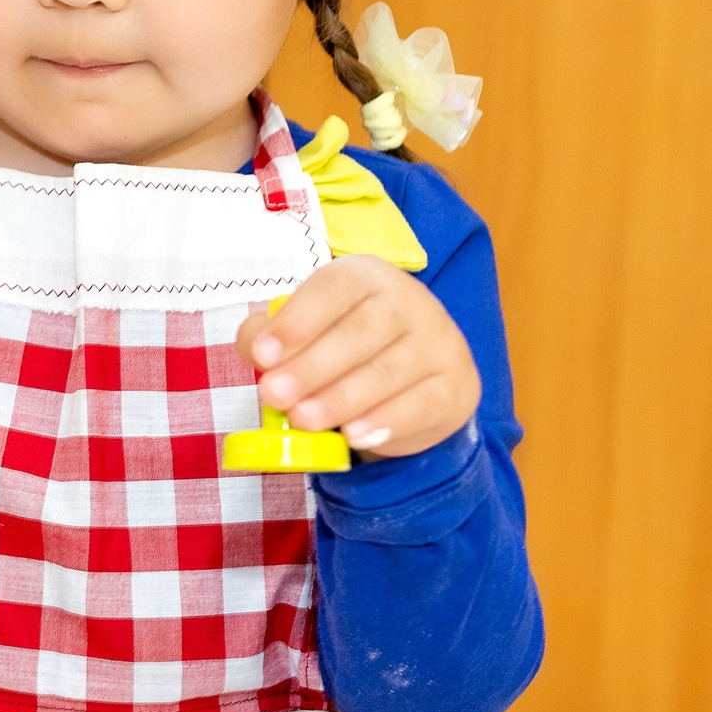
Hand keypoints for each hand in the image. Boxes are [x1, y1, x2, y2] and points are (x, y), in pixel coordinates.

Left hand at [237, 256, 479, 459]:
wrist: (414, 380)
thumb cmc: (342, 347)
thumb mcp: (303, 332)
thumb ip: (269, 336)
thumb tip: (256, 351)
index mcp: (365, 277)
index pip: (334, 288)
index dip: (296, 321)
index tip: (263, 356)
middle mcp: (409, 301)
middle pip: (362, 330)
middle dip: (312, 367)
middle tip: (274, 396)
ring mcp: (439, 342)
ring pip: (390, 370)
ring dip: (341, 398)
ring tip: (303, 420)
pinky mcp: (456, 385)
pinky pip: (421, 404)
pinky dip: (385, 421)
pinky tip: (353, 434)